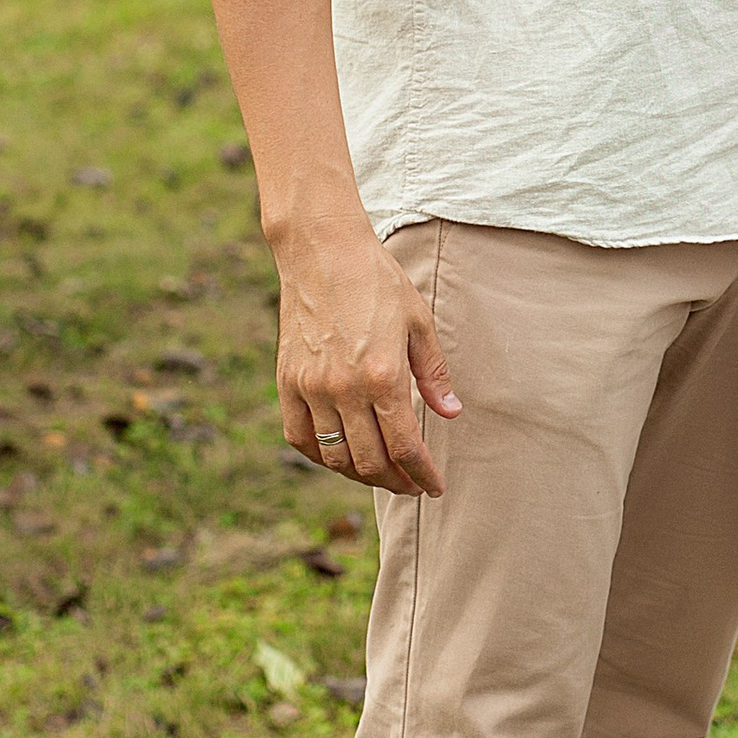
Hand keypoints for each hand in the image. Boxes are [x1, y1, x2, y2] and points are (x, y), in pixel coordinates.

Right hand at [272, 218, 462, 494]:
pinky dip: (321, 456)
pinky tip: (339, 455)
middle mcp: (344, 389)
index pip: (406, 446)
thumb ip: (433, 374)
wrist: (322, 250)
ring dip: (360, 473)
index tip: (434, 487)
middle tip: (412, 484)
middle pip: (370, 461)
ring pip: (334, 456)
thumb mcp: (418, 323)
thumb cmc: (378, 281)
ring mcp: (310, 387)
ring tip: (380, 472)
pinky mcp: (286, 381)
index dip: (423, 474)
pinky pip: (300, 437)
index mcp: (383, 376)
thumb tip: (451, 414)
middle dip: (395, 481)